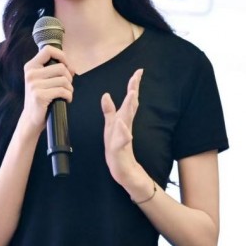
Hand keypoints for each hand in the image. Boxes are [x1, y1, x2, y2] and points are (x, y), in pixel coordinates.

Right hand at [22, 46, 73, 136]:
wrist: (31, 119)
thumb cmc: (42, 98)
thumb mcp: (44, 80)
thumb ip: (56, 70)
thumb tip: (72, 68)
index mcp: (31, 66)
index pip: (48, 50)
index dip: (61, 55)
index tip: (66, 66)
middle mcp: (31, 74)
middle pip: (61, 67)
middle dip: (69, 78)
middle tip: (66, 87)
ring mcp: (34, 85)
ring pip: (64, 80)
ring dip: (70, 89)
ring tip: (66, 94)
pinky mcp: (39, 96)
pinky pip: (63, 91)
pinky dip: (68, 96)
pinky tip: (66, 100)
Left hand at [101, 68, 143, 185]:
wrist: (126, 174)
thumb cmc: (118, 150)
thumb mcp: (111, 128)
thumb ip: (109, 112)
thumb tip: (106, 94)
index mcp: (123, 121)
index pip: (129, 100)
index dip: (133, 85)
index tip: (139, 71)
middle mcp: (125, 127)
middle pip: (130, 107)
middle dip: (133, 91)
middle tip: (136, 77)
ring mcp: (124, 140)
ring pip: (127, 121)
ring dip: (129, 108)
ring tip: (132, 95)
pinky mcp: (121, 153)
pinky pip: (122, 142)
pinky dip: (124, 134)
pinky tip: (124, 126)